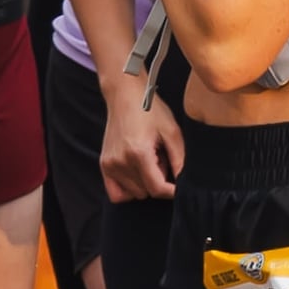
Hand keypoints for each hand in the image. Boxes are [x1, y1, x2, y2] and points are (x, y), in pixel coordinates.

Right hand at [101, 74, 183, 200]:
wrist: (124, 94)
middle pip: (147, 192)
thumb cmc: (150, 109)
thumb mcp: (172, 131)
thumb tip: (184, 183)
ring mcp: (110, 165)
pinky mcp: (104, 165)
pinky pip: (116, 194)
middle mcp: (121, 162)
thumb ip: (180, 160)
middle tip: (161, 159)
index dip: (172, 192)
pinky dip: (129, 190)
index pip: (157, 189)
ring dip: (145, 183)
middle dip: (158, 181)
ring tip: (148, 161)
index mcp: (139, 153)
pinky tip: (136, 175)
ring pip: (134, 194)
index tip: (179, 187)